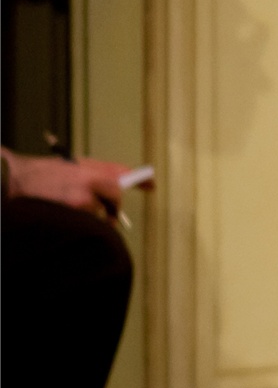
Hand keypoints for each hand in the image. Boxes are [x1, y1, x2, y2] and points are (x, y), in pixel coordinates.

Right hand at [2, 152, 134, 216]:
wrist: (17, 181)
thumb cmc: (44, 174)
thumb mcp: (73, 165)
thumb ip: (98, 171)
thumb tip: (122, 180)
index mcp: (89, 168)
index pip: (122, 172)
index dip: (140, 179)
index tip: (151, 185)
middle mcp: (88, 181)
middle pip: (116, 195)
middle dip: (111, 204)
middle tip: (101, 206)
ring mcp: (82, 199)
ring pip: (101, 212)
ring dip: (93, 214)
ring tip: (70, 204)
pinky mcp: (74, 212)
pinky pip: (89, 222)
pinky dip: (82, 221)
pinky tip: (66, 213)